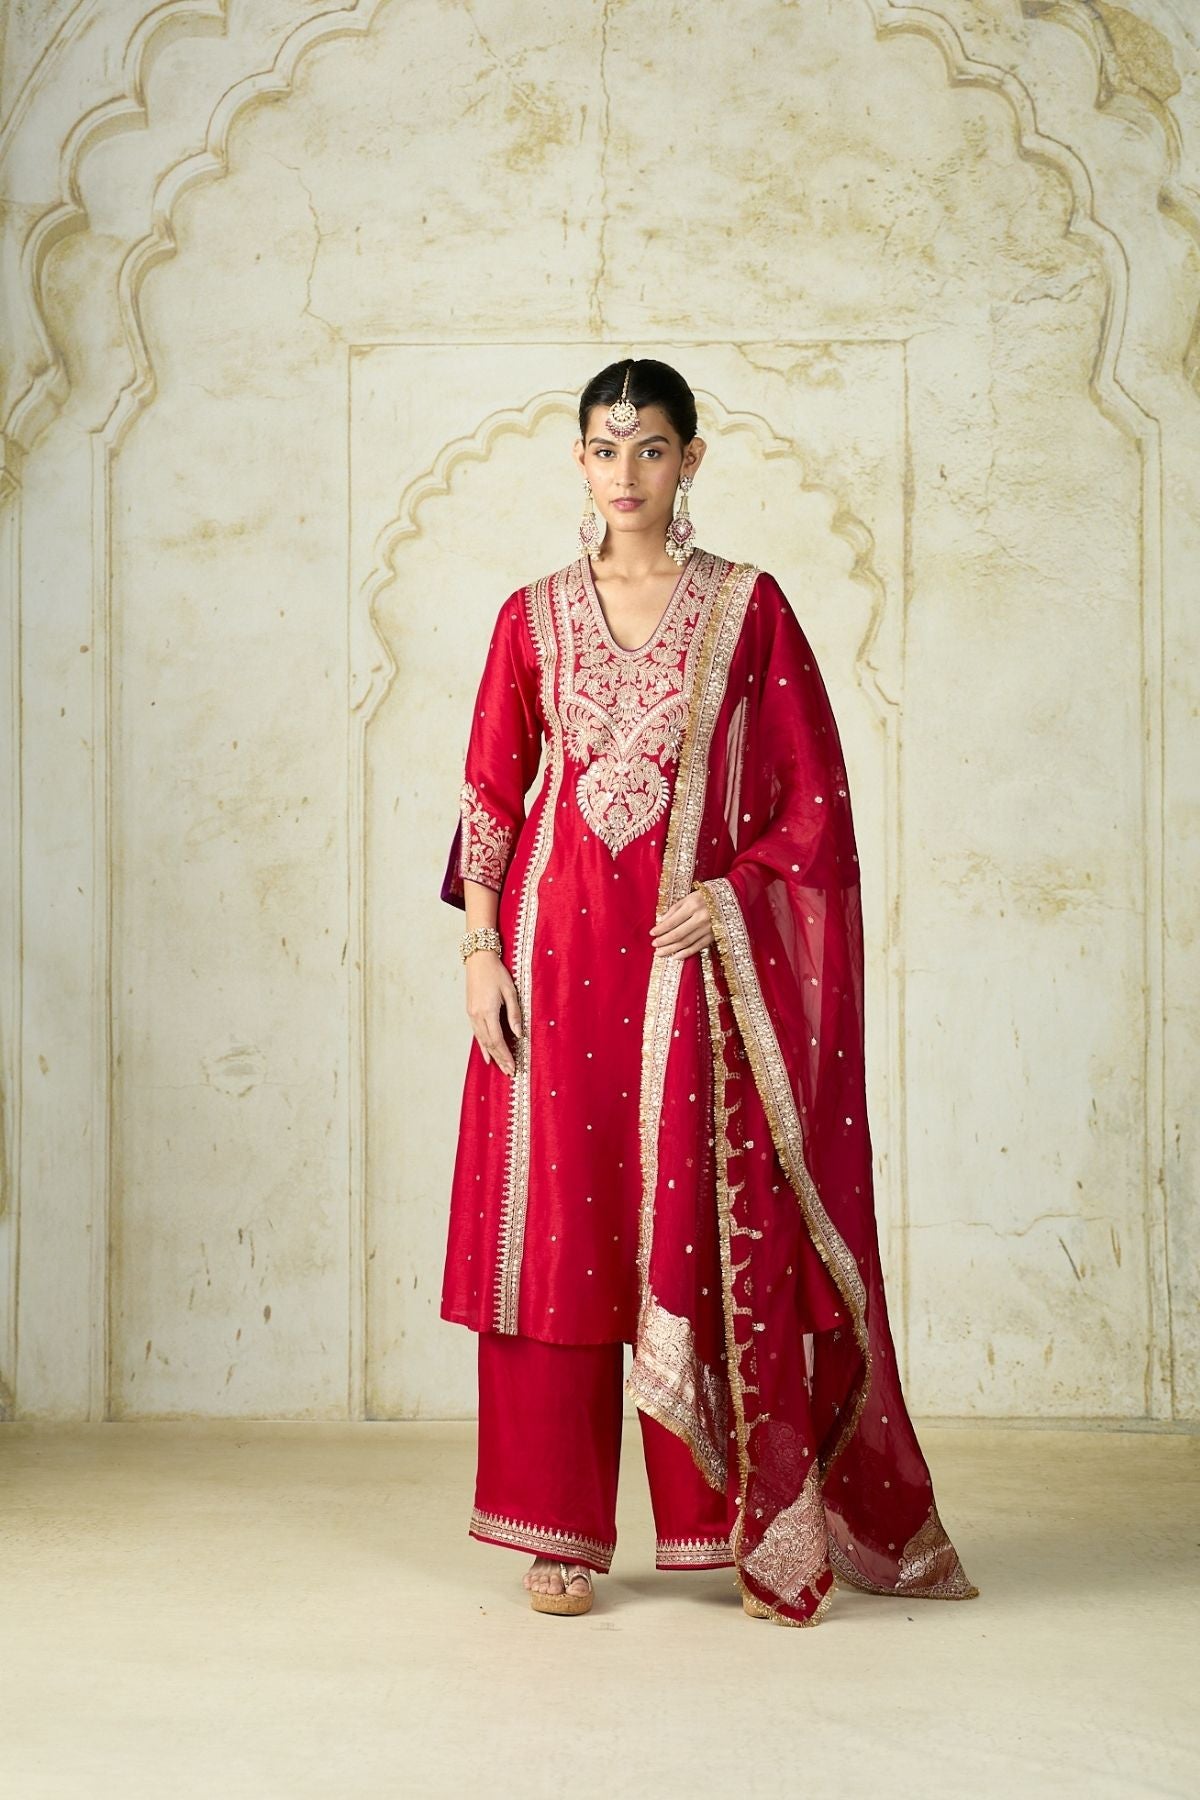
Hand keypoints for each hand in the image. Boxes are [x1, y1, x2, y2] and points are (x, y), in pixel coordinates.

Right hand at [466, 951, 522, 1076]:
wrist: (479, 959)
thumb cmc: (497, 973)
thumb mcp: (511, 991)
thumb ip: (514, 1014)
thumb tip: (519, 1034)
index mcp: (488, 1011)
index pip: (498, 1040)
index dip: (505, 1055)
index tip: (513, 1066)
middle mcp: (477, 1015)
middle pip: (489, 1044)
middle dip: (500, 1059)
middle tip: (509, 1072)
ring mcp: (472, 1014)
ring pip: (482, 1040)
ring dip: (492, 1055)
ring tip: (501, 1067)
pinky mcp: (470, 1012)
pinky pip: (477, 1034)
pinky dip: (482, 1046)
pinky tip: (486, 1055)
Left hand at [649, 890, 714, 959]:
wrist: (730, 898)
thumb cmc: (704, 896)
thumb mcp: (688, 897)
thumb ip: (674, 909)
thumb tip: (660, 922)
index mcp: (693, 905)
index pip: (673, 921)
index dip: (661, 929)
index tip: (651, 933)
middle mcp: (701, 918)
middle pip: (678, 934)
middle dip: (664, 941)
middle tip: (654, 945)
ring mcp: (709, 928)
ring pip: (686, 942)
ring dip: (671, 949)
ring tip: (660, 953)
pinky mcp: (714, 936)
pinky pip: (697, 947)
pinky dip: (685, 953)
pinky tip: (675, 956)